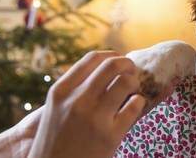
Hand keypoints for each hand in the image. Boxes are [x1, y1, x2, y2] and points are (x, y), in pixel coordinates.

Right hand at [27, 50, 174, 157]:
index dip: (111, 56)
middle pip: (112, 65)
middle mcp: (76, 101)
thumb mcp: (56, 108)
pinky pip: (135, 106)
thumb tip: (105, 66)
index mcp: (61, 91)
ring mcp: (94, 118)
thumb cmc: (56, 140)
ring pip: (126, 82)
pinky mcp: (110, 136)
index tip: (118, 61)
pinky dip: (139, 102)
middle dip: (127, 65)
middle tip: (131, 73)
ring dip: (135, 83)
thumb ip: (75, 88)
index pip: (93, 58)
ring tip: (133, 91)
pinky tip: (134, 107)